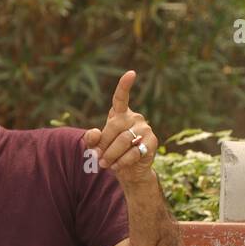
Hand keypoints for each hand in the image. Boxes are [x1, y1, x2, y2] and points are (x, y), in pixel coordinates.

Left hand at [82, 70, 157, 184]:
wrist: (130, 172)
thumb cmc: (112, 155)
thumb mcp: (97, 147)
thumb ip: (92, 140)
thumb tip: (93, 134)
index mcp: (121, 114)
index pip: (121, 98)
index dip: (124, 86)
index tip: (131, 73)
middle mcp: (135, 118)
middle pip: (115, 126)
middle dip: (103, 144)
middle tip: (97, 158)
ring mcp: (145, 129)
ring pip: (124, 140)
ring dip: (111, 155)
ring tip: (104, 164)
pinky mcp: (152, 142)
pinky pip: (133, 152)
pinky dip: (121, 162)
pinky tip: (116, 167)